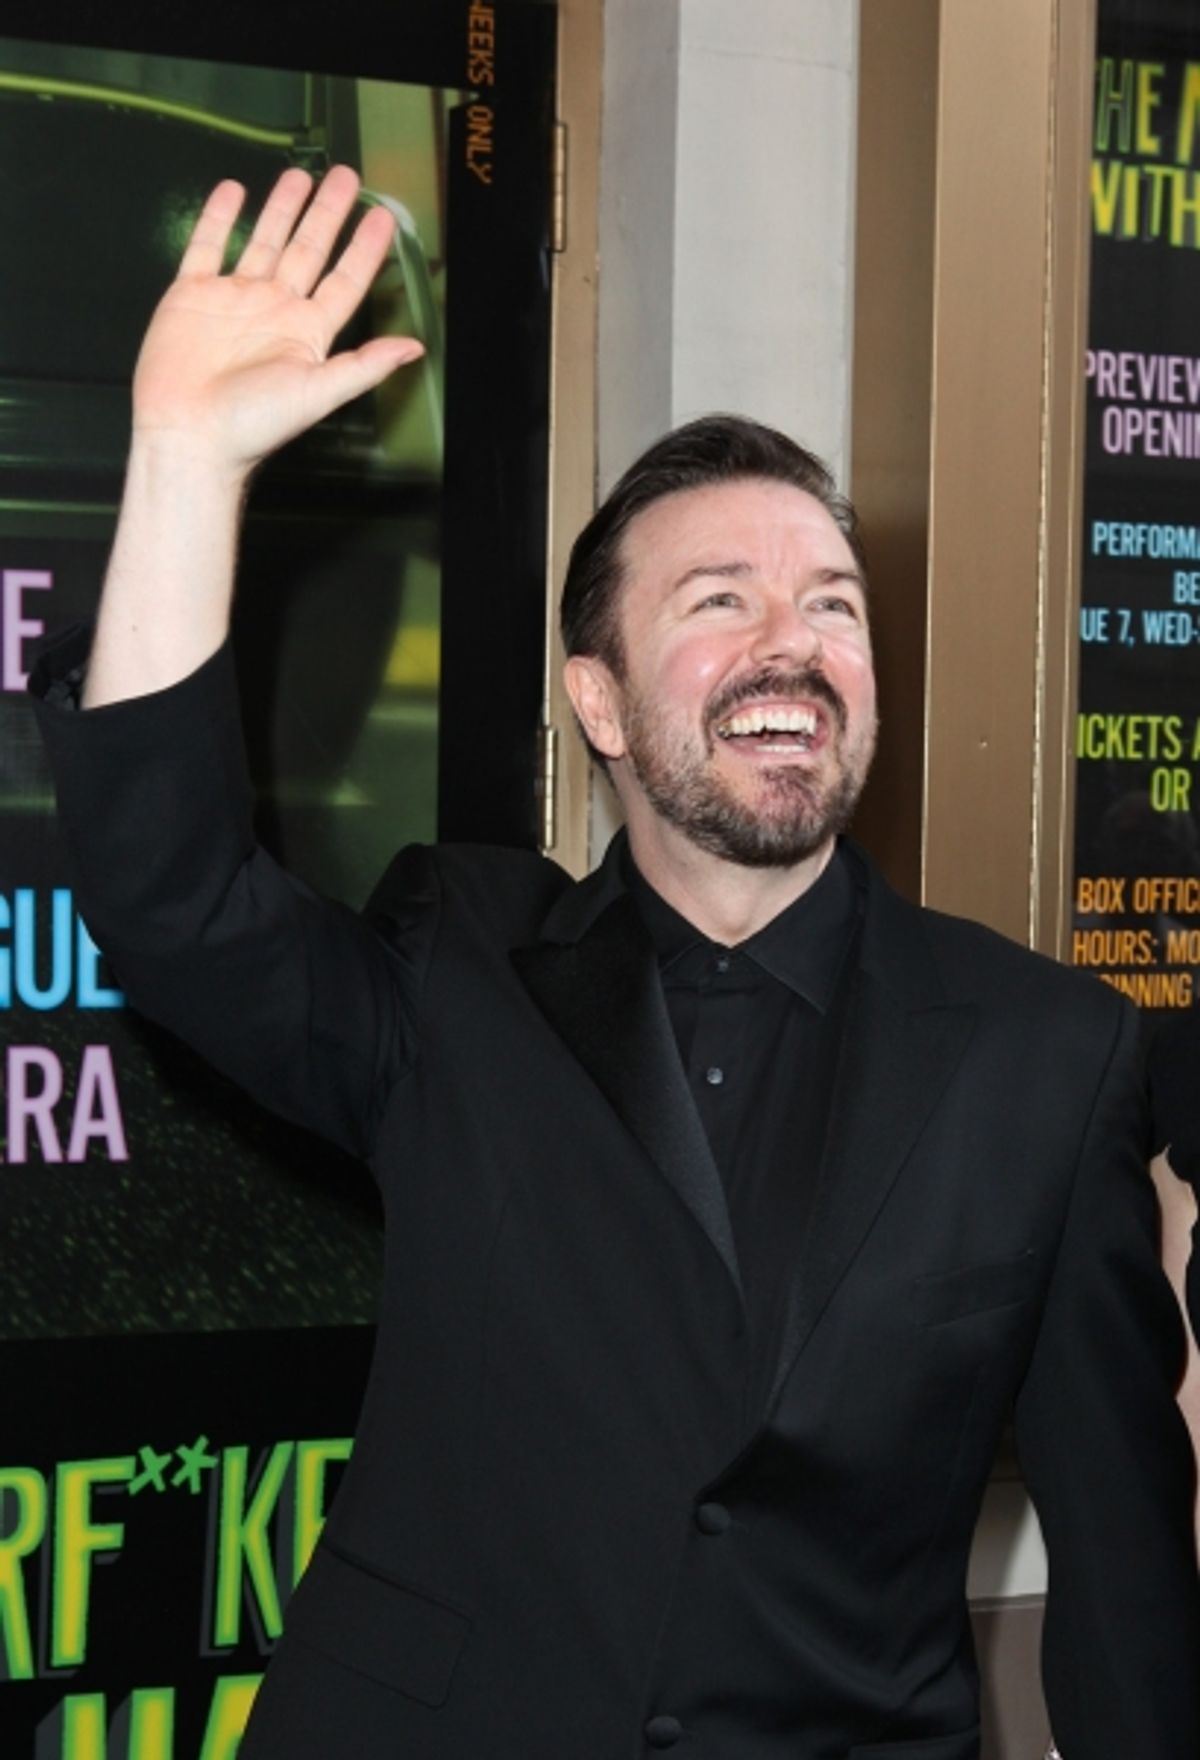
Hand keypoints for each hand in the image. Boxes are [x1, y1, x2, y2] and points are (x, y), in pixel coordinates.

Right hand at [131, 164, 422, 476]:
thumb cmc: (254, 424)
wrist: (190, 435)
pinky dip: (218, 218)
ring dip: (282, 209)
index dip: (364, 249)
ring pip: (263, 242)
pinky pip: (207, 247)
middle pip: (308, 251)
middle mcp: (274, 310)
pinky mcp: (192, 296)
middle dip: (326, 214)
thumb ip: (365, 366)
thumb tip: (414, 348)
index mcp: (306, 332)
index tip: (381, 216)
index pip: (344, 280)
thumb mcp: (319, 393)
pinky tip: (233, 191)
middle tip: (345, 176)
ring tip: (299, 176)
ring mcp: (233, 300)